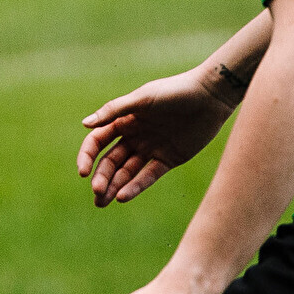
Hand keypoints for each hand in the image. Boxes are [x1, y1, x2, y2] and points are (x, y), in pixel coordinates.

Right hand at [77, 68, 236, 206]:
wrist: (210, 96)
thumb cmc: (175, 91)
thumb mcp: (142, 98)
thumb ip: (114, 111)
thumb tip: (84, 124)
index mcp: (124, 120)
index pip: (98, 142)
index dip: (88, 156)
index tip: (83, 172)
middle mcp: (135, 136)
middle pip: (111, 161)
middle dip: (102, 177)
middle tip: (96, 193)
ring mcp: (151, 149)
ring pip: (127, 172)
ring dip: (114, 186)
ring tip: (101, 203)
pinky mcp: (168, 159)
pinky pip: (148, 176)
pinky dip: (136, 186)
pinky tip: (123, 197)